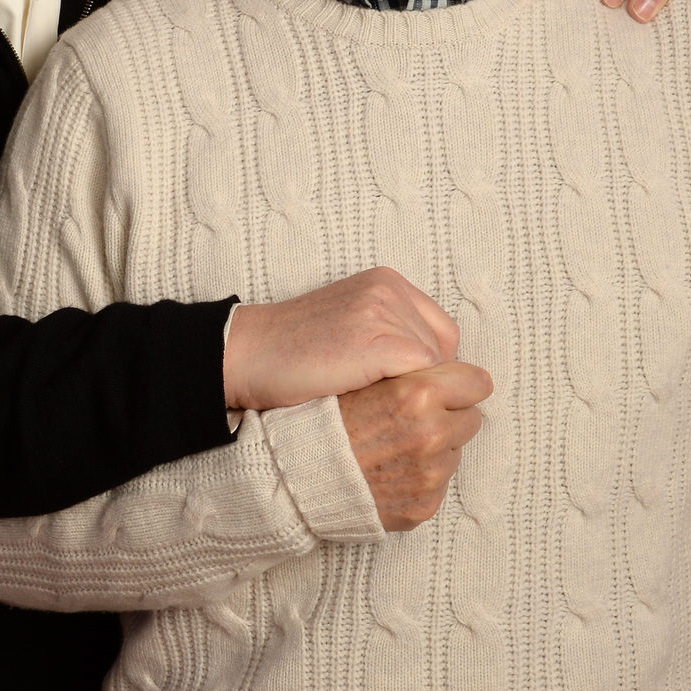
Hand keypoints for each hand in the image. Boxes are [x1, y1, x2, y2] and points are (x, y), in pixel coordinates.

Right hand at [224, 268, 459, 410]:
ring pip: (434, 367)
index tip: (403, 388)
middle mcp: (388, 290)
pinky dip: (405, 399)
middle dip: (426, 380)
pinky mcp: (374, 344)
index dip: (430, 366)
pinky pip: (421, 377)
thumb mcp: (349, 322)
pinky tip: (378, 409)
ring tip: (380, 407)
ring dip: (415, 392)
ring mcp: (381, 314)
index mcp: (386, 281)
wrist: (248, 354)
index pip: (441, 330)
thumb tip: (433, 367)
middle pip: (443, 348)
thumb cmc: (292, 350)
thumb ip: (389, 330)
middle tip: (393, 403)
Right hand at [337, 360, 491, 529]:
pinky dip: (420, 478)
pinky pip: (439, 484)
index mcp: (418, 394)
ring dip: (435, 448)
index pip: (477, 382)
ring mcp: (429, 474)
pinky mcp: (424, 505)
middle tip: (413, 419)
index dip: (460, 383)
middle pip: (471, 418)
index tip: (450, 387)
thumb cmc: (324, 420)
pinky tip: (390, 471)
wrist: (295, 473)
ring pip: (456, 452)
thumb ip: (413, 371)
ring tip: (395, 446)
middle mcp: (431, 434)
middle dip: (449, 415)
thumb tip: (451, 368)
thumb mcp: (366, 377)